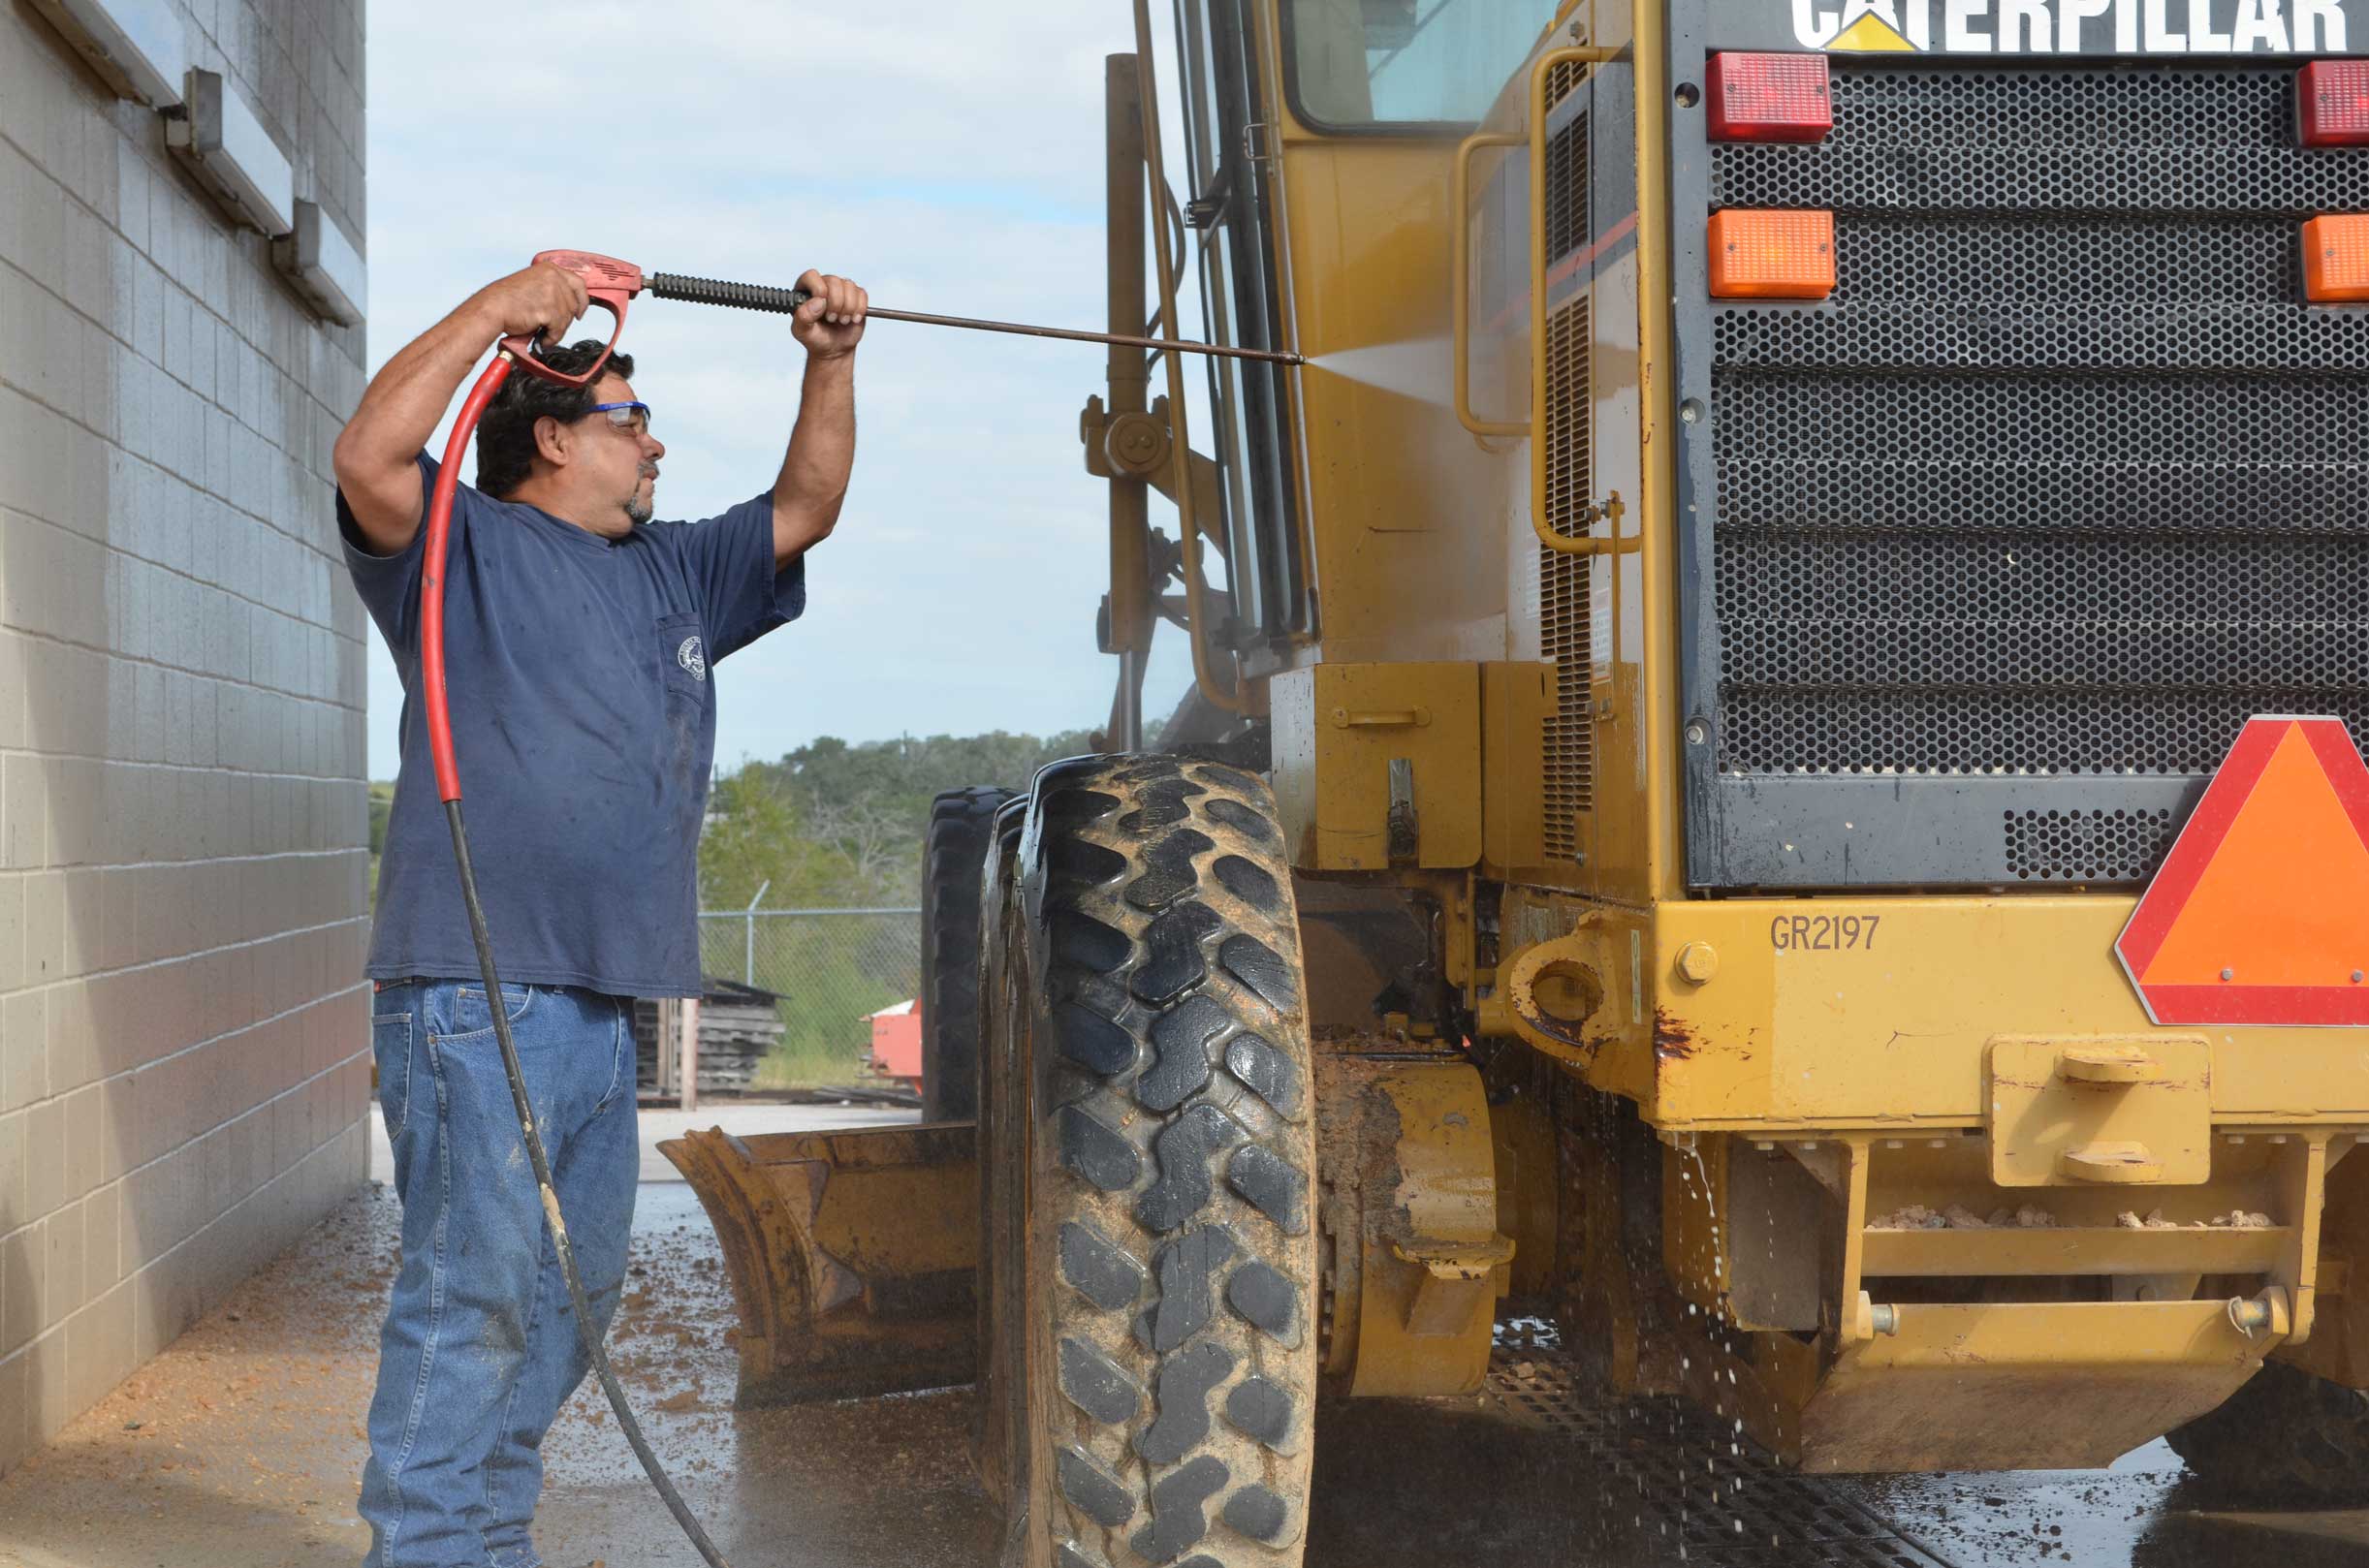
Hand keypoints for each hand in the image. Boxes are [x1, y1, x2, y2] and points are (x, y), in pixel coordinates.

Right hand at [474, 262, 588, 345]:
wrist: (491, 308)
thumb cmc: (507, 300)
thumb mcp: (534, 284)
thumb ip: (551, 288)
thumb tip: (570, 303)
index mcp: (549, 269)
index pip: (578, 283)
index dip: (582, 300)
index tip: (580, 312)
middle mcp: (553, 277)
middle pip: (573, 304)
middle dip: (564, 319)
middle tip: (551, 326)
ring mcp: (552, 292)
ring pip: (567, 318)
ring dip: (556, 330)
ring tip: (541, 332)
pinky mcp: (549, 309)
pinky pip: (559, 329)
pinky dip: (551, 337)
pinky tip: (540, 338)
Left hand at [792, 269, 866, 358]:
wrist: (833, 349)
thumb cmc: (815, 338)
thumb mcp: (802, 331)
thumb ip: (803, 316)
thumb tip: (818, 302)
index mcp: (805, 290)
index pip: (811, 276)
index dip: (819, 288)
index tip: (822, 305)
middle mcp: (823, 286)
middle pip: (833, 281)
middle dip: (835, 303)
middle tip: (831, 319)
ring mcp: (840, 290)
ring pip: (849, 285)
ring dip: (848, 307)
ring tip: (842, 320)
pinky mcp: (856, 297)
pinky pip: (862, 294)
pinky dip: (859, 308)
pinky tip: (853, 319)